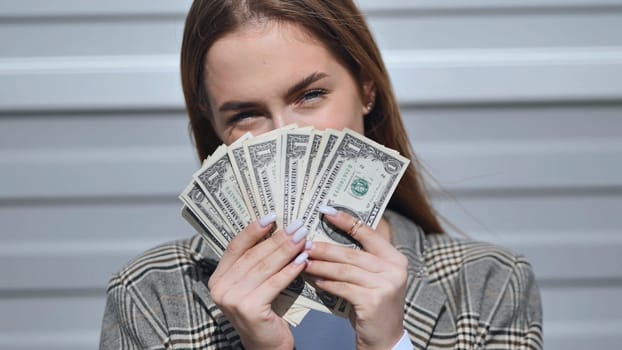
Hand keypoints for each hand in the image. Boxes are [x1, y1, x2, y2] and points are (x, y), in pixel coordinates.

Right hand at [208, 214, 309, 349]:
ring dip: (286, 251)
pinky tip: (303, 261)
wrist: (266, 347)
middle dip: (277, 239)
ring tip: (303, 239)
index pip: (235, 246)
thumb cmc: (263, 312)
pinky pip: (274, 283)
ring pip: (265, 267)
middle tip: (297, 226)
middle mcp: (220, 288)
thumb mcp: (254, 285)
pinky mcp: (249, 309)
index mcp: (218, 278)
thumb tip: (279, 232)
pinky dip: (290, 271)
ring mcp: (233, 299)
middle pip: (253, 255)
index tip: (271, 216)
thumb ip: (257, 263)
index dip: (253, 230)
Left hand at [305, 207, 407, 349]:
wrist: (384, 339)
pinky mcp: (373, 301)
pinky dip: (326, 283)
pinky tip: (314, 280)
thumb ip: (360, 259)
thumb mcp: (374, 278)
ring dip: (321, 265)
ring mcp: (386, 285)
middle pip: (352, 252)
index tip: (325, 210)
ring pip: (344, 270)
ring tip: (304, 261)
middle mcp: (394, 269)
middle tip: (305, 243)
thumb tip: (327, 237)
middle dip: (325, 247)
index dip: (346, 220)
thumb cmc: (373, 304)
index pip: (368, 232)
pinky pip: (343, 288)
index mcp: (395, 258)